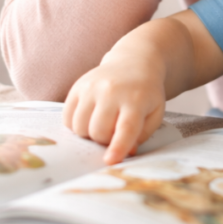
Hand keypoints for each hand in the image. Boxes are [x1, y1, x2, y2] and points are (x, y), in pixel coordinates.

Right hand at [62, 45, 166, 164]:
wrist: (133, 62)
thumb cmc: (145, 92)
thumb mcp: (155, 113)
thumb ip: (142, 135)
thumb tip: (125, 152)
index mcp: (136, 100)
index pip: (125, 128)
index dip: (117, 147)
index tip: (110, 161)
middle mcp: (111, 91)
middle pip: (98, 132)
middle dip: (104, 140)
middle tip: (113, 132)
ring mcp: (92, 87)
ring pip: (80, 127)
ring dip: (89, 134)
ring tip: (101, 123)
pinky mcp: (78, 86)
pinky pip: (67, 117)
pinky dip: (75, 125)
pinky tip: (89, 117)